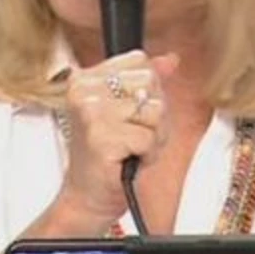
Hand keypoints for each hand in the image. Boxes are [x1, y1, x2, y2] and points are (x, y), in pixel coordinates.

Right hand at [53, 50, 179, 231]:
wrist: (87, 194)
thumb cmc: (107, 155)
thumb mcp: (128, 111)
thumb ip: (147, 80)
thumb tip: (171, 59)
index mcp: (85, 78)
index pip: (139, 61)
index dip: (147, 90)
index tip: (128, 113)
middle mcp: (83, 90)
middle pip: (149, 82)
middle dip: (152, 114)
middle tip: (130, 134)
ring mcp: (90, 113)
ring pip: (154, 110)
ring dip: (152, 135)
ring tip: (130, 147)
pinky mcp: (101, 137)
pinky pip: (149, 137)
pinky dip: (146, 153)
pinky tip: (127, 159)